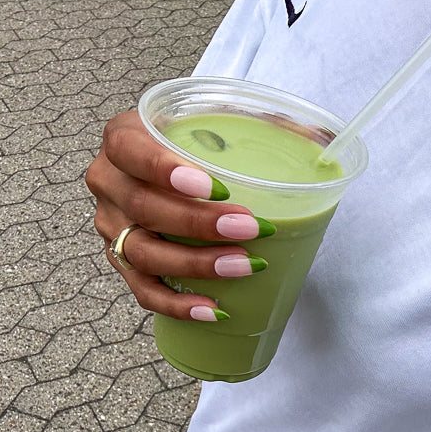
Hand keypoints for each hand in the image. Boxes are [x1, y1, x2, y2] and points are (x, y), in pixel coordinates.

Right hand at [87, 110, 270, 320]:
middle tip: (251, 228)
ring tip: (244, 265)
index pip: (132, 152)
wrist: (171, 166)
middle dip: (199, 223)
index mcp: (123, 137)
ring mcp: (112, 226)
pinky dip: (178, 304)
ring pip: (143, 253)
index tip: (219, 188)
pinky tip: (214, 310)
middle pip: (143, 207)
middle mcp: (108, 182)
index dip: (167, 171)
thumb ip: (264, 122)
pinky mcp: (122, 261)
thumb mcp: (221, 121)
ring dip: (195, 265)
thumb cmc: (199, 143)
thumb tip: (322, 137)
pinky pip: (143, 291)